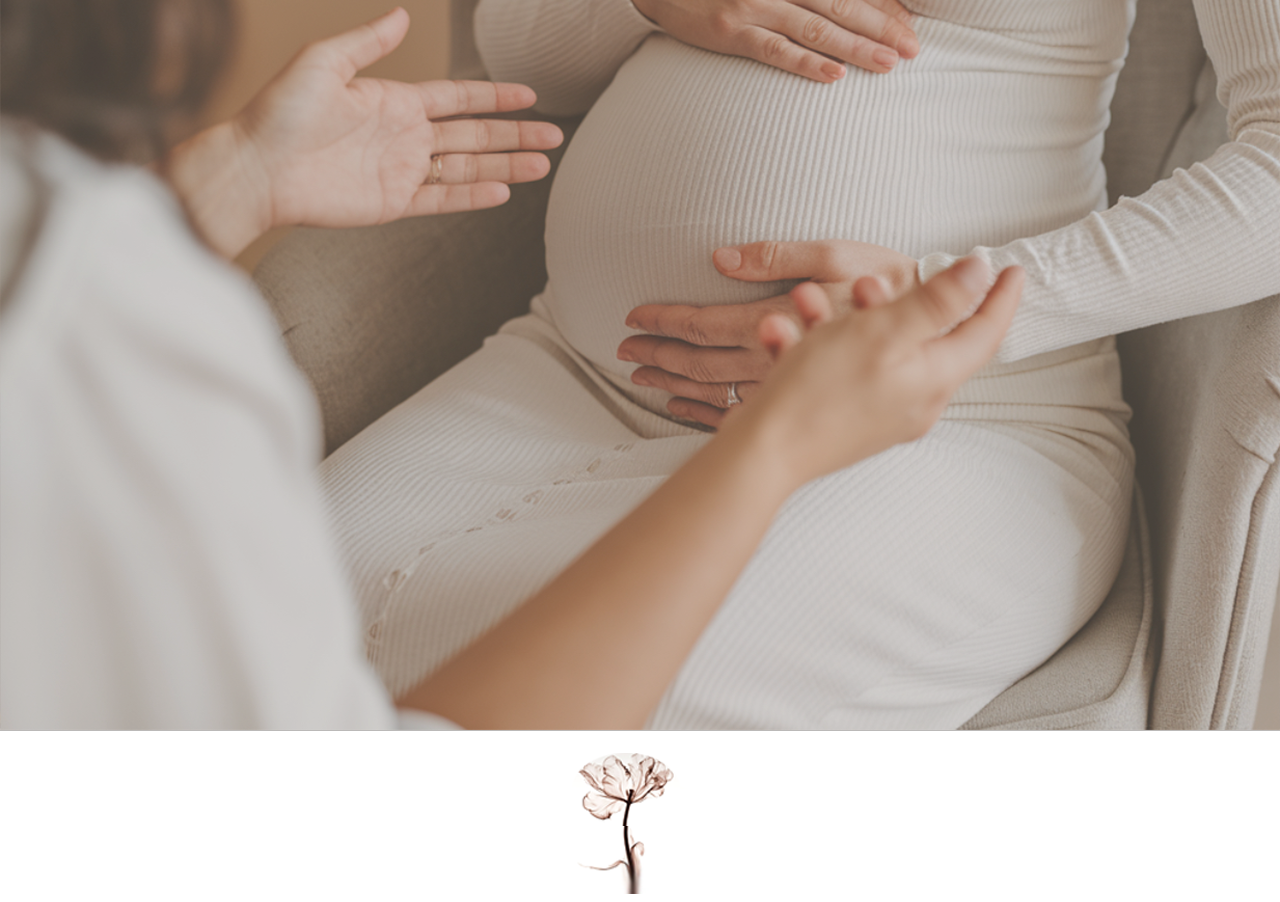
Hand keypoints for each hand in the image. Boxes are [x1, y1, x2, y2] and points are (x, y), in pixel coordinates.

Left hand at [166, 8, 562, 257]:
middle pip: (473, 134)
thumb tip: (401, 15)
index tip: (529, 96)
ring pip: (467, 167)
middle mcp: (404, 136)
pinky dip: (473, 195)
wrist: (256, 167)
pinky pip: (442, 198)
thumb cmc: (279, 112)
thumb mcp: (324, 62)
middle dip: (515, 134)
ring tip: (542, 165)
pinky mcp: (393, 203)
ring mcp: (401, 171)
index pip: (457, 98)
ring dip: (506, 165)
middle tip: (553, 136)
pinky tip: (503, 191)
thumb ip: (368, 43)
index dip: (494, 97)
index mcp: (394, 101)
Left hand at [619, 238, 918, 426]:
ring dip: (675, 382)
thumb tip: (721, 259)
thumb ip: (778, 256)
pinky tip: (681, 409)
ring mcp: (789, 389)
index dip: (670, 320)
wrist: (937, 330)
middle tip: (625, 348)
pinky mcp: (802, 403)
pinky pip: (744, 415)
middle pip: (704, 365)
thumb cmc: (890, 282)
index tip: (636, 315)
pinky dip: (706, 413)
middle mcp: (781, 363)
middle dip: (661, 355)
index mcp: (784, 322)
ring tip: (641, 374)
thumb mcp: (839, 255)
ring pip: (717, 391)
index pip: (710, 325)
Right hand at [630, 0, 918, 81]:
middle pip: (841, 6)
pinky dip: (806, 63)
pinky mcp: (731, 30)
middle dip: (881, 27)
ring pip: (817, 28)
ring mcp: (755, 6)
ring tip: (887, 64)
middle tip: (913, 50)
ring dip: (856, 46)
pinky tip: (834, 75)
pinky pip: (775, 50)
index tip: (910, 28)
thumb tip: (833, 11)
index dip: (881, 7)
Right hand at [726, 256, 1022, 484]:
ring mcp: (880, 414)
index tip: (1012, 269)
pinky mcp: (845, 420)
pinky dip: (814, 347)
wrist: (762, 455)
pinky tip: (781, 334)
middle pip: (925, 339)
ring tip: (807, 300)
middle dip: (896, 299)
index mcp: (933, 380)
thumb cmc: (819, 392)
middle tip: (871, 280)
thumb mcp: (883, 330)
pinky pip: (838, 371)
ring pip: (873, 350)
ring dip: (843, 318)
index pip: (984, 333)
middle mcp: (914, 402)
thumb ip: (937, 300)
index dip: (999, 297)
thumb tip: (981, 272)